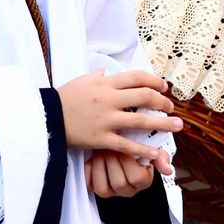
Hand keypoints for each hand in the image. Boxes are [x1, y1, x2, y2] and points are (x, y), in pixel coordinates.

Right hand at [57, 68, 178, 171]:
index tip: (164, 87)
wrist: (47, 117)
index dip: (154, 81)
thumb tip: (109, 71)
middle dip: (162, 102)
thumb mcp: (81, 81)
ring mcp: (106, 119)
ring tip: (177, 127)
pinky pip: (126, 144)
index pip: (136, 78)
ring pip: (141, 120)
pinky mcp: (101, 138)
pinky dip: (143, 149)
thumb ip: (98, 76)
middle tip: (171, 108)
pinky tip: (156, 152)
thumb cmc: (64, 98)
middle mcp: (109, 99)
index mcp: (105, 83)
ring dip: (163, 124)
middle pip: (144, 96)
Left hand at [86, 150, 158, 197]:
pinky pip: (89, 186)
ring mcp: (111, 192)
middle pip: (118, 183)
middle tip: (109, 146)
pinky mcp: (95, 188)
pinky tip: (91, 159)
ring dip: (99, 166)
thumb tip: (168, 170)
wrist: (118, 145)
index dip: (128, 162)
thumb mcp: (151, 148)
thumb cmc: (137, 145)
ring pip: (103, 188)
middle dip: (112, 161)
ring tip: (100, 152)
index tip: (124, 147)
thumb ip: (160, 157)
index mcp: (143, 182)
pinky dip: (88, 171)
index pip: (136, 178)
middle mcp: (127, 190)